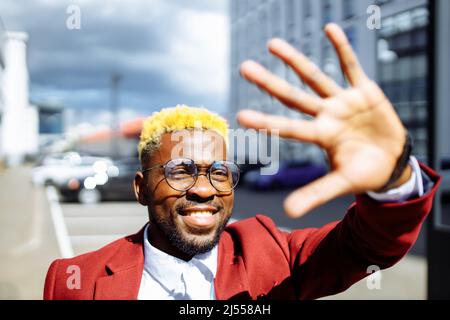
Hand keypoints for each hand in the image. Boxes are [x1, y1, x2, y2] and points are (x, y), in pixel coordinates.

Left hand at [237, 23, 408, 217]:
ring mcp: (343, 102)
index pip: (289, 127)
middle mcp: (326, 116)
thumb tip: (287, 212)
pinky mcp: (364, 91)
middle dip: (270, 83)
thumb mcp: (341, 184)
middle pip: (293, 97)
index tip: (241, 116)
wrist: (391, 161)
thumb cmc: (364, 173)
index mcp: (321, 136)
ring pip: (315, 78)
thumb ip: (315, 194)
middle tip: (243, 68)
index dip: (267, 121)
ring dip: (295, 61)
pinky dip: (343, 49)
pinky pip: (352, 67)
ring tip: (272, 44)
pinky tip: (330, 29)